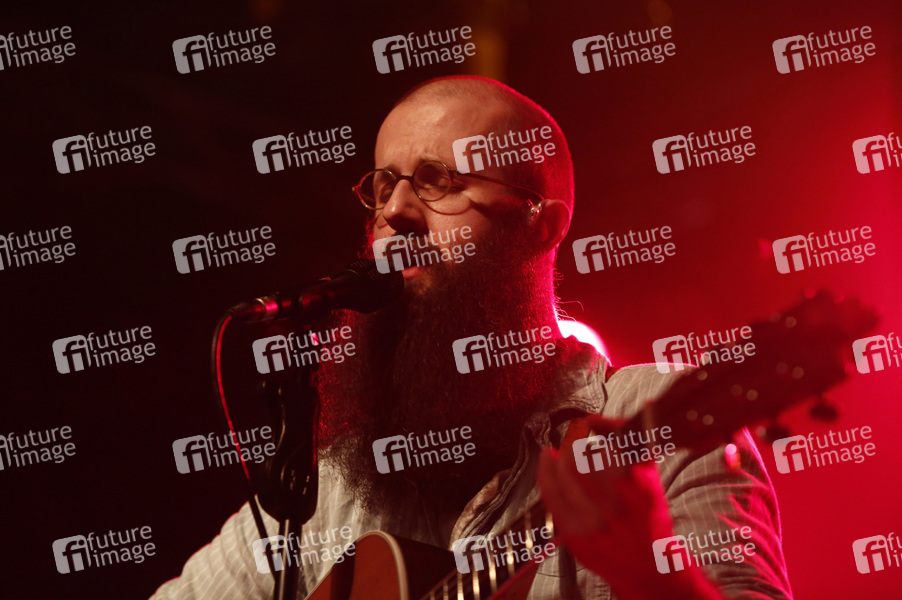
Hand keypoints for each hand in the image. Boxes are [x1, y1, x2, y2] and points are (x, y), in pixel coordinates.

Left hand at [537, 415, 722, 598]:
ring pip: (565, 474)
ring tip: (560, 449)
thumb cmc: (650, 517)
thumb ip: (637, 446)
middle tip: (574, 435)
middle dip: (574, 441)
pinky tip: (546, 459)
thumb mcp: (652, 480)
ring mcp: (594, 524)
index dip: (596, 427)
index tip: (589, 421)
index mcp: (641, 490)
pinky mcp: (576, 536)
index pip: (610, 446)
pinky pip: (551, 496)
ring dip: (561, 456)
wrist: (650, 570)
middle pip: (582, 459)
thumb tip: (625, 413)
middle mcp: (617, 508)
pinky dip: (545, 472)